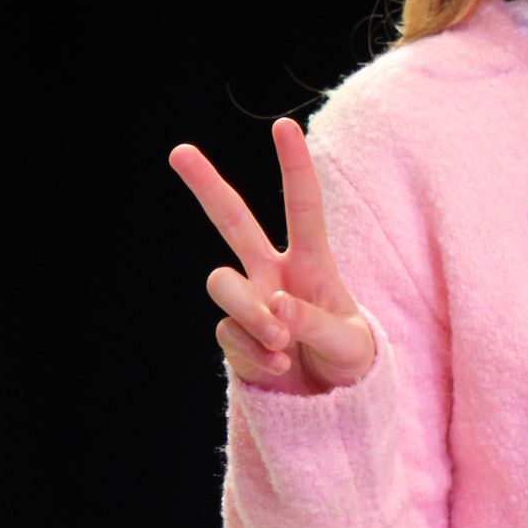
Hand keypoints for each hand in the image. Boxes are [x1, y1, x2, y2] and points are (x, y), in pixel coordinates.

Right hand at [168, 116, 376, 395]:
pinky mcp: (232, 334)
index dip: (293, 166)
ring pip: (221, 284)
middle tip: (178, 151)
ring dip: (249, 314)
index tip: (284, 126)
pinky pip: (229, 334)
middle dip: (206, 185)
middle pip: (232, 220)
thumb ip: (316, 323)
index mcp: (311, 261)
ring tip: (282, 345)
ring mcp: (248, 301)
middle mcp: (272, 272)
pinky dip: (254, 355)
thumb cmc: (349, 358)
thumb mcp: (349, 344)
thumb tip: (275, 307)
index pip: (302, 205)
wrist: (331, 401)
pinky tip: (279, 369)